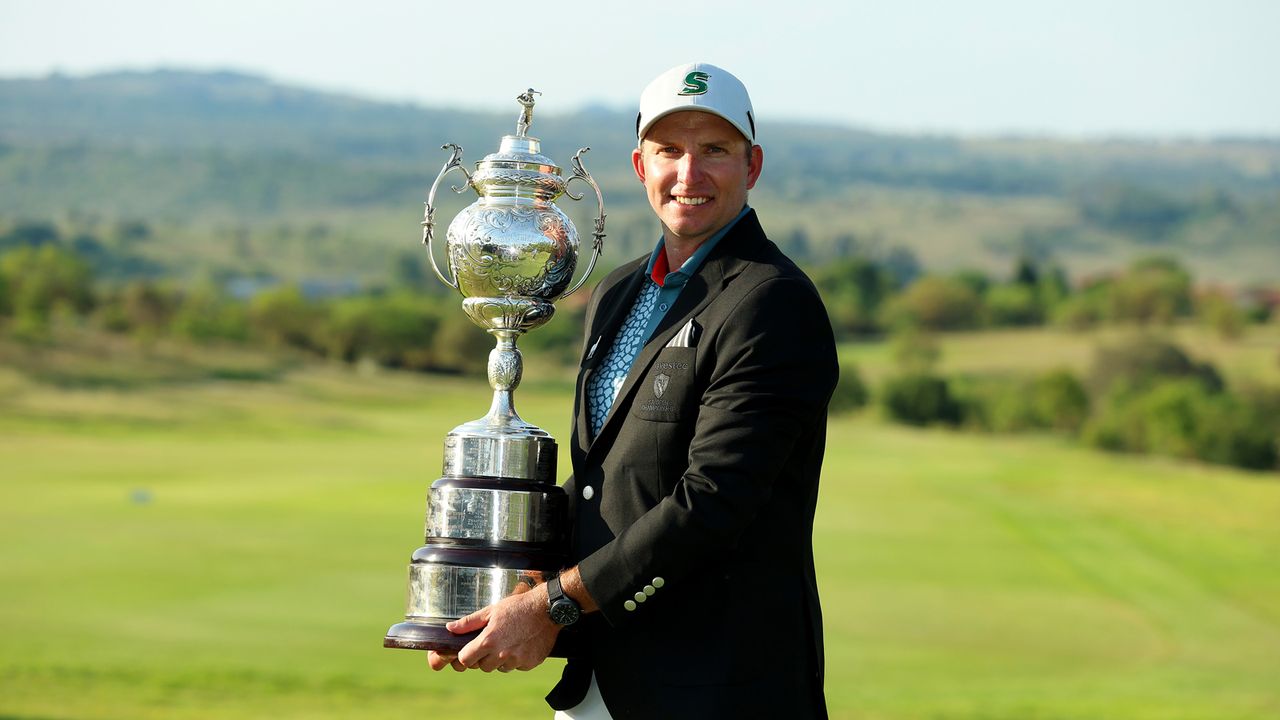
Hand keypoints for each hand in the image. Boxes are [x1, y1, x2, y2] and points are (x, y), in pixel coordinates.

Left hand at [425, 582, 559, 672]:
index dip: (465, 655)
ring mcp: (517, 660)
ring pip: (500, 668)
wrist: (547, 609)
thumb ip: (469, 622)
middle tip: (493, 642)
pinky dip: (516, 659)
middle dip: (483, 657)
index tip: (470, 650)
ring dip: (500, 659)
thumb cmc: (518, 607)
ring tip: (509, 641)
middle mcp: (502, 654)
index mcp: (489, 641)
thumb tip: (450, 629)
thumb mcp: (491, 610)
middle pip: (482, 667)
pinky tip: (521, 644)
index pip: (465, 660)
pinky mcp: (530, 664)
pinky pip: (516, 667)